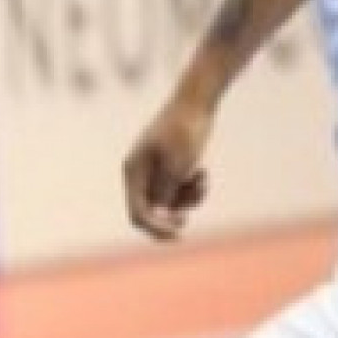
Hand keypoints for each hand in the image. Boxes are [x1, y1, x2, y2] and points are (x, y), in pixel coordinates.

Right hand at [123, 94, 213, 241]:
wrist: (196, 102)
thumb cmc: (185, 130)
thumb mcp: (177, 164)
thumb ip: (166, 191)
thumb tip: (159, 214)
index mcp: (134, 172)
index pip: (137, 212)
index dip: (155, 228)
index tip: (178, 235)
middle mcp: (139, 173)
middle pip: (150, 210)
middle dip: (170, 215)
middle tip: (187, 218)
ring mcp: (153, 170)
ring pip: (167, 201)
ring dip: (187, 199)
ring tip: (202, 180)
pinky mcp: (168, 167)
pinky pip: (177, 190)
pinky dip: (191, 188)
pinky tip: (203, 173)